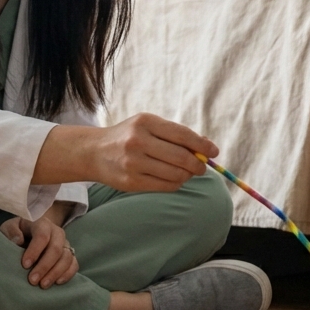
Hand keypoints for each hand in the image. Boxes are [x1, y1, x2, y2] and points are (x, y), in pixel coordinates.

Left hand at [0, 208, 77, 288]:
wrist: (30, 234)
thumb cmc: (18, 232)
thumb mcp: (9, 228)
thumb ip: (11, 231)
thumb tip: (18, 240)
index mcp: (42, 224)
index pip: (42, 236)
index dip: (35, 251)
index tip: (25, 265)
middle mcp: (57, 232)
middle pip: (56, 248)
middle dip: (45, 266)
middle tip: (32, 281)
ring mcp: (65, 244)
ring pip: (67, 257)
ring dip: (55, 272)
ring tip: (43, 285)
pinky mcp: (70, 255)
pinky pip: (74, 264)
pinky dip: (68, 274)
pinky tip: (57, 282)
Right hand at [86, 113, 218, 192]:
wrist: (94, 152)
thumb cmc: (129, 136)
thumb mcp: (149, 126)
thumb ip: (175, 134)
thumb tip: (207, 147)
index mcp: (145, 122)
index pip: (183, 135)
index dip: (202, 145)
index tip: (214, 152)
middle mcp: (138, 141)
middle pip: (182, 157)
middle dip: (198, 164)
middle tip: (202, 167)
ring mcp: (134, 163)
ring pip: (176, 174)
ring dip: (187, 175)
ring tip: (186, 172)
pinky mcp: (131, 182)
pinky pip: (165, 186)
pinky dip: (176, 184)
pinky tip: (174, 179)